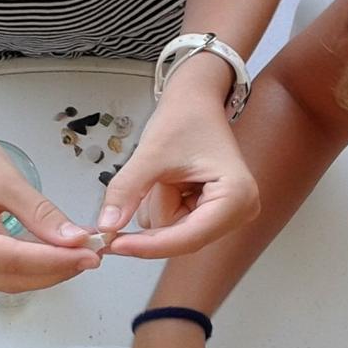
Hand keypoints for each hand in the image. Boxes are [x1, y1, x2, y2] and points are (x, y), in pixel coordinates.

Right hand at [0, 96, 100, 291]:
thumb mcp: (5, 180)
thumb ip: (41, 215)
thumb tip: (76, 241)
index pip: (14, 262)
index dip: (57, 261)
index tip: (91, 255)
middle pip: (12, 278)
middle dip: (56, 268)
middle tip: (92, 254)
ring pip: (9, 279)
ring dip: (46, 269)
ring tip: (79, 252)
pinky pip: (1, 269)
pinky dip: (31, 262)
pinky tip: (56, 252)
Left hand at [100, 58, 259, 258]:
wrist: (195, 102)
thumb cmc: (185, 118)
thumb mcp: (151, 153)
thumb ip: (128, 190)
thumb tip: (107, 226)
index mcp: (237, 197)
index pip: (189, 238)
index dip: (150, 246)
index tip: (115, 245)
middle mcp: (239, 212)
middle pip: (180, 239)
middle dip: (155, 214)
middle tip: (142, 187)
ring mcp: (226, 216)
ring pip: (171, 234)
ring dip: (157, 204)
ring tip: (168, 172)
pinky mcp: (211, 216)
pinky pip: (171, 225)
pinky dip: (160, 204)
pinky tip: (169, 181)